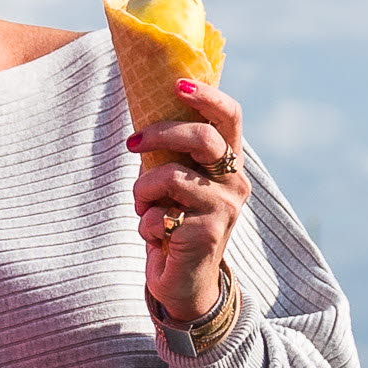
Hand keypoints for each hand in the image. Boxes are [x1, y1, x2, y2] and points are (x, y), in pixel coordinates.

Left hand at [127, 77, 248, 325]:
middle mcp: (235, 183)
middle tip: (132, 143)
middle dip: (160, 134)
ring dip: (143, 192)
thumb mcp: (175, 183)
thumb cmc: (175, 224)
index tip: (178, 84)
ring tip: (143, 209)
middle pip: (202, 138)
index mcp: (229, 165)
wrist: (184, 282)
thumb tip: (146, 115)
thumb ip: (171, 154)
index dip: (207, 96)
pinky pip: (159, 215)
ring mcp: (224, 208)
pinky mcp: (208, 234)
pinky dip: (146, 225)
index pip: (230, 118)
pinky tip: (157, 238)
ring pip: (170, 176)